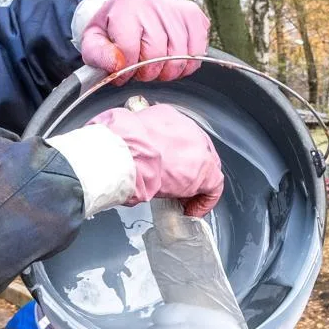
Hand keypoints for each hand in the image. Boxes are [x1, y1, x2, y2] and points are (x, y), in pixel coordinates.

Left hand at [78, 0, 209, 82]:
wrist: (129, 6)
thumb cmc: (112, 26)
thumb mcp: (93, 39)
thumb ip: (97, 54)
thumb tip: (117, 65)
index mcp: (126, 4)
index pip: (129, 49)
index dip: (126, 70)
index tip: (122, 73)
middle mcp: (153, 0)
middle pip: (157, 55)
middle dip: (148, 73)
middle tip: (140, 70)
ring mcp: (176, 6)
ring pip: (179, 56)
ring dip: (167, 71)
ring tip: (156, 66)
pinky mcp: (193, 14)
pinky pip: (197, 51)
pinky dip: (187, 64)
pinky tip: (173, 60)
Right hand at [88, 104, 224, 217]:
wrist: (123, 154)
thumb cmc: (115, 145)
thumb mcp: (120, 131)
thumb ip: (129, 138)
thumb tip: (121, 147)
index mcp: (167, 117)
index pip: (178, 137)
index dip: (174, 155)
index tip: (166, 169)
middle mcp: (187, 128)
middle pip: (196, 150)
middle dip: (188, 168)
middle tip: (176, 186)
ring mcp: (199, 148)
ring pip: (207, 166)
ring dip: (196, 184)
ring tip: (183, 200)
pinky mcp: (205, 171)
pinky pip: (213, 187)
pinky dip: (204, 201)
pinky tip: (192, 211)